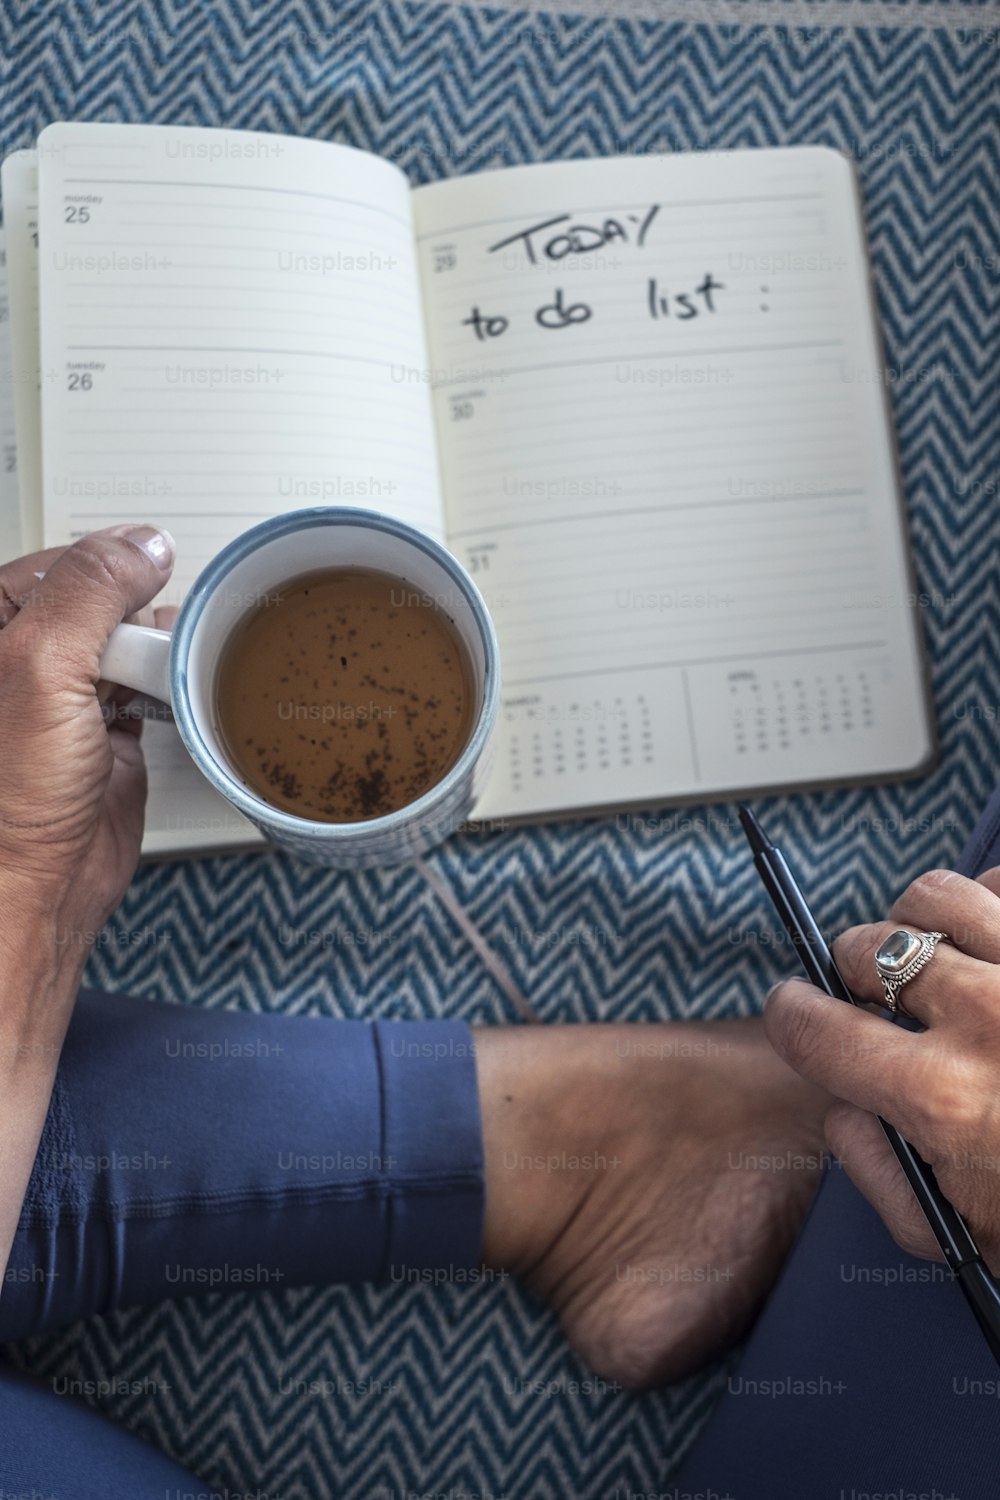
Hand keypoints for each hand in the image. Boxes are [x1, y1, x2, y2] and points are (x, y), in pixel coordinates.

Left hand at [0, 526, 175, 943]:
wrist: (33, 891)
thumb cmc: (5, 800)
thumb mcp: (39, 666)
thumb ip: (90, 591)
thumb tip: (142, 545)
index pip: (57, 564)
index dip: (106, 566)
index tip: (147, 573)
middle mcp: (22, 662)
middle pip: (99, 602)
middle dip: (136, 612)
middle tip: (149, 636)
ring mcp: (66, 701)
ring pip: (128, 644)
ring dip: (158, 650)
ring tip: (168, 665)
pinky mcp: (106, 737)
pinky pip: (150, 690)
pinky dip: (171, 688)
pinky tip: (177, 690)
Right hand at [764, 867, 999, 1271]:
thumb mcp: (966, 1233)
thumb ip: (882, 1169)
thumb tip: (842, 1103)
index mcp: (944, 1098)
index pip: (815, 1026)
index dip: (792, 1017)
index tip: (796, 1011)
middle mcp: (988, 1021)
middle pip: (868, 949)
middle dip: (854, 970)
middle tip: (873, 995)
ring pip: (935, 897)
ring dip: (918, 925)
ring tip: (934, 956)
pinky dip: (992, 906)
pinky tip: (996, 944)